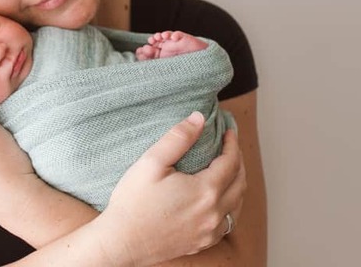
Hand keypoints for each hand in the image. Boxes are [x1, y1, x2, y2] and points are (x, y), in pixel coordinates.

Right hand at [97, 111, 245, 265]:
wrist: (121, 242)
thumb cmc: (132, 203)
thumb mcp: (151, 162)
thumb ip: (178, 138)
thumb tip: (199, 118)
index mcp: (205, 191)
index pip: (231, 162)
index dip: (232, 144)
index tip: (228, 131)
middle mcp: (213, 213)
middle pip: (240, 182)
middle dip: (238, 160)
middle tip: (230, 146)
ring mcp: (209, 231)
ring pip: (237, 204)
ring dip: (237, 183)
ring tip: (228, 168)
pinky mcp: (202, 243)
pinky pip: (228, 223)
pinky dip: (231, 206)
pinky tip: (221, 199)